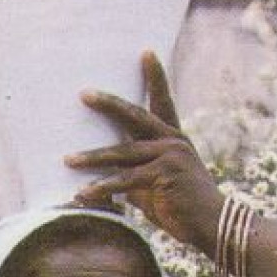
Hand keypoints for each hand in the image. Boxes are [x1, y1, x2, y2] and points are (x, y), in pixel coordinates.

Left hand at [64, 51, 222, 251]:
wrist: (209, 224)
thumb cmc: (179, 207)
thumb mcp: (152, 186)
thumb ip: (132, 175)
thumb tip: (105, 178)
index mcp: (173, 138)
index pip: (162, 102)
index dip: (155, 78)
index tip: (146, 52)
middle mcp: (172, 140)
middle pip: (135, 115)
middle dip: (108, 104)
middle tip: (84, 94)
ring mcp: (170, 155)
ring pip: (122, 152)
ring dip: (92, 158)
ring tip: (67, 160)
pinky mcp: (164, 174)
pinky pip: (125, 180)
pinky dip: (102, 188)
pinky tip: (82, 194)